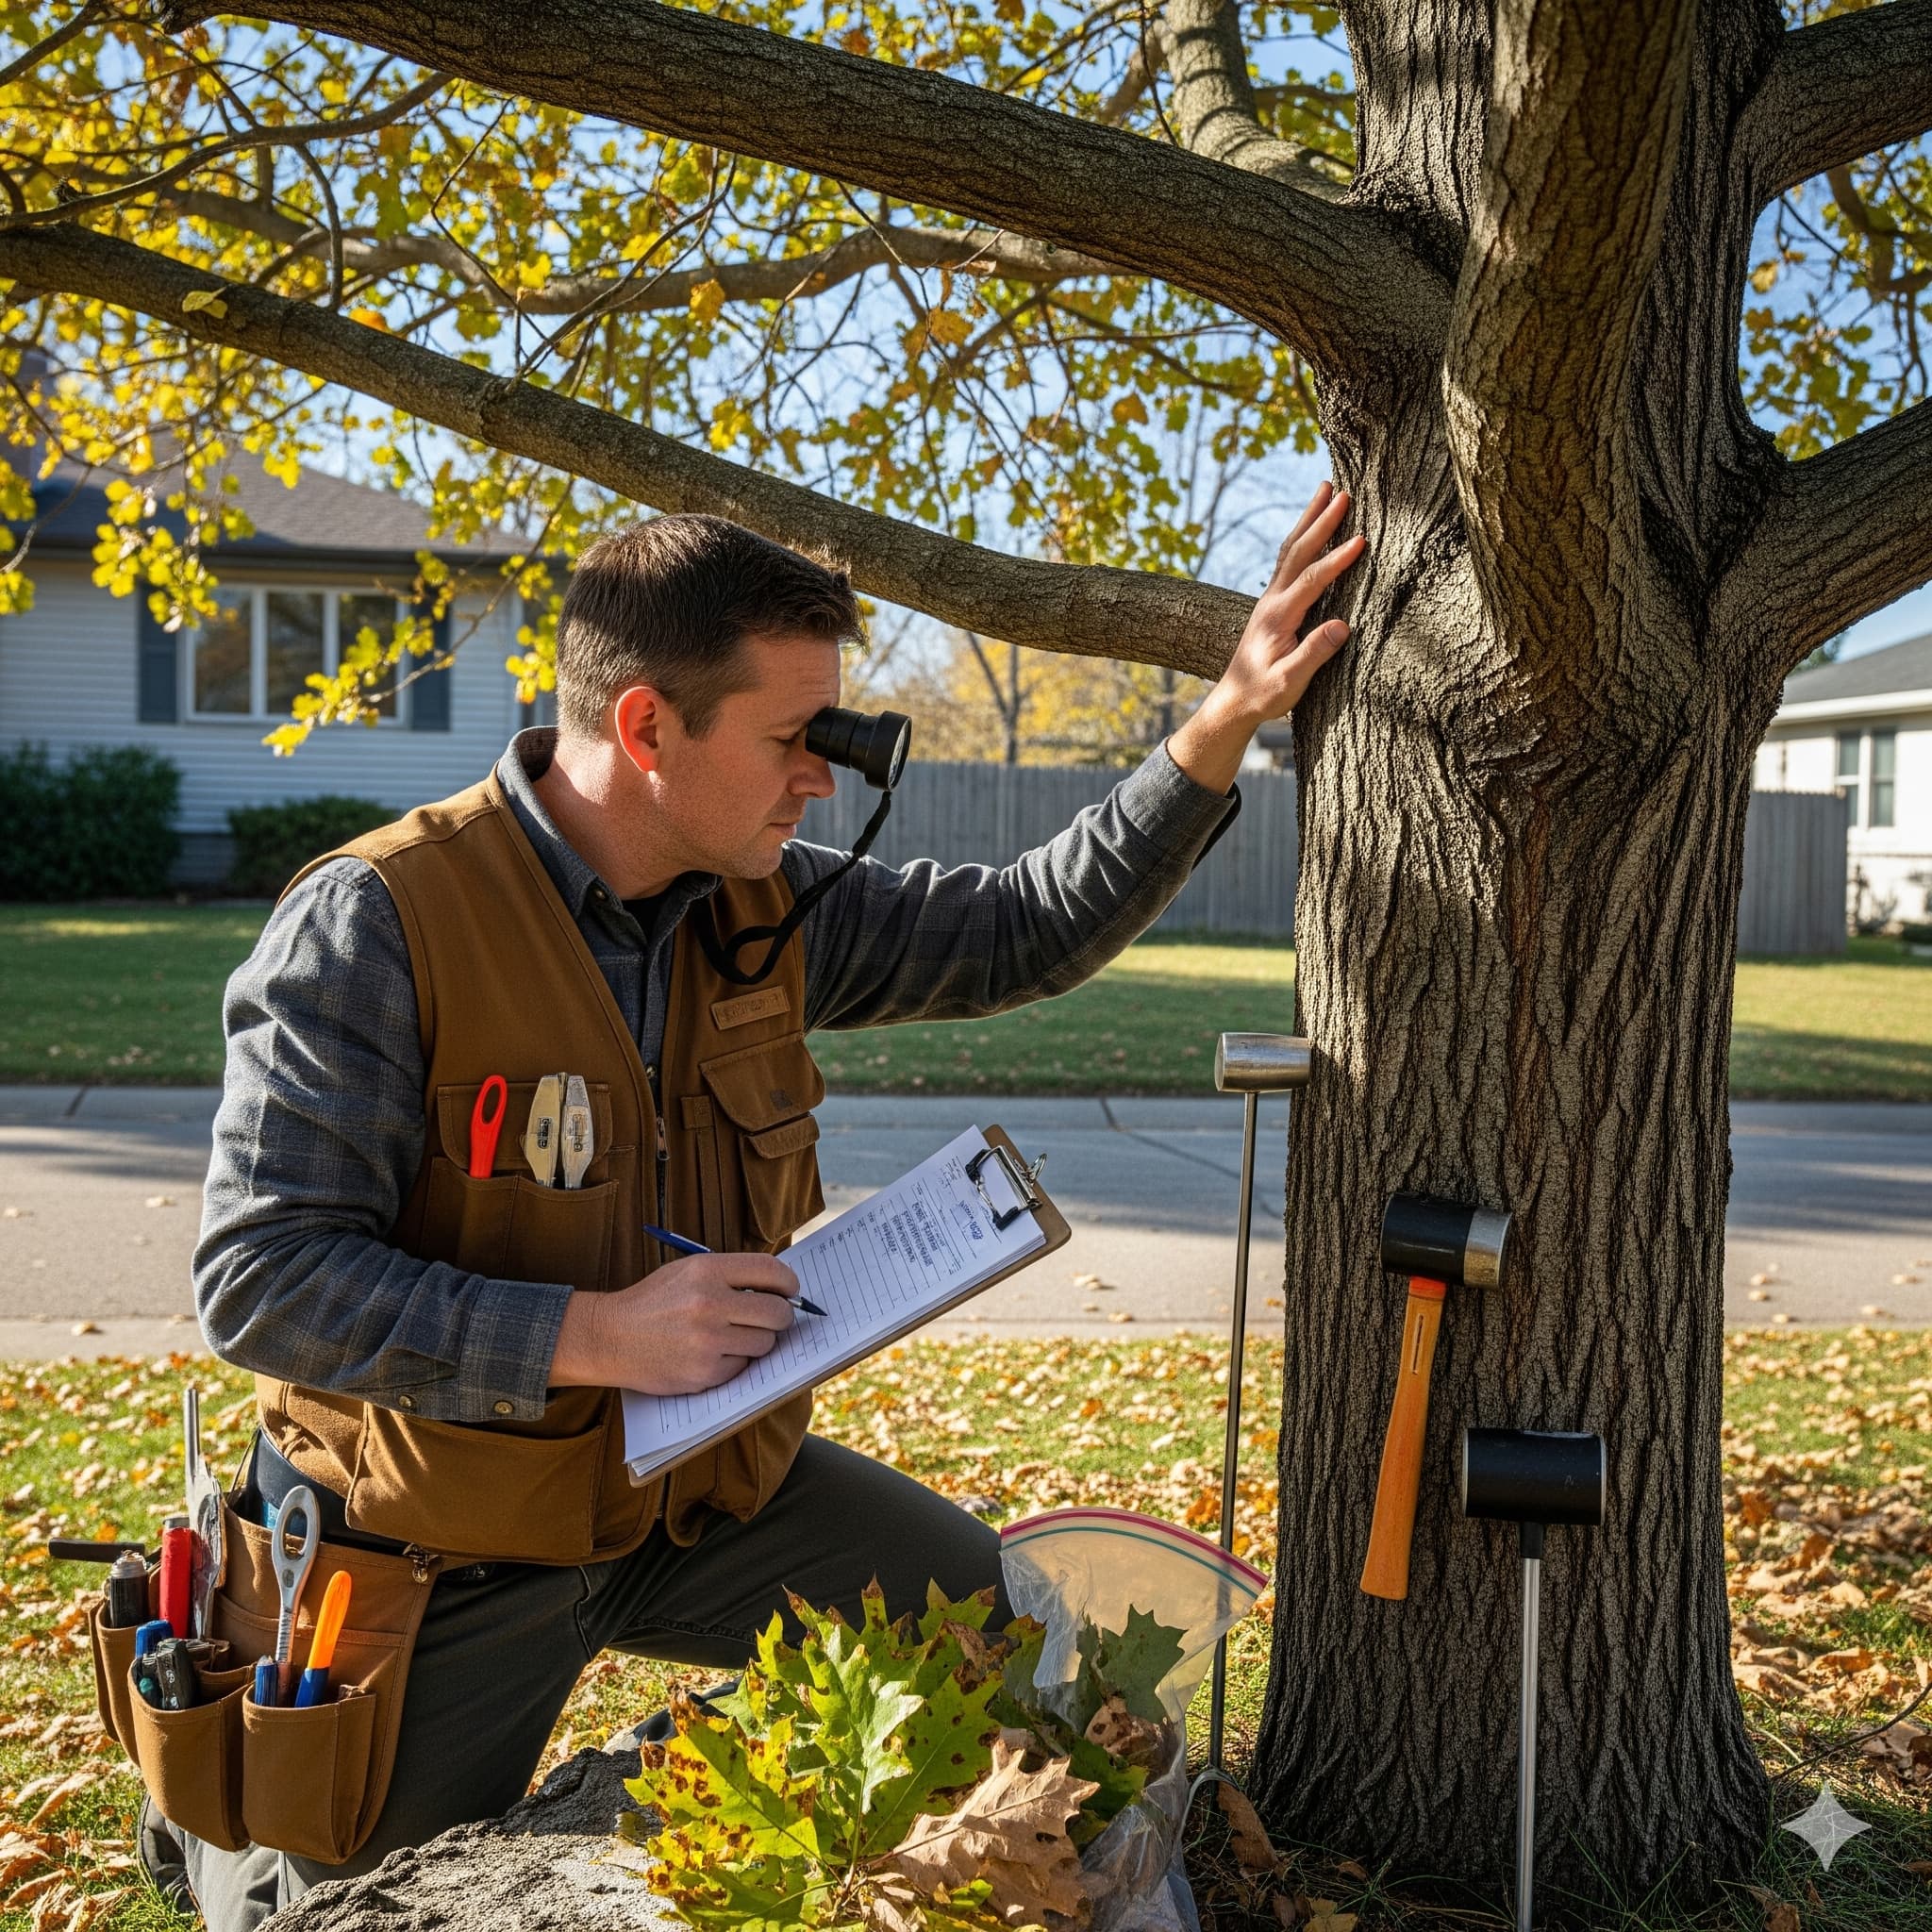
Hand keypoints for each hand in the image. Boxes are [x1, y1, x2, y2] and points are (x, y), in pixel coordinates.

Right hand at [548, 1250, 799, 1395]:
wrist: (610, 1336)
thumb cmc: (653, 1302)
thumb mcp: (687, 1272)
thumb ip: (730, 1276)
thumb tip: (779, 1289)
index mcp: (707, 1271)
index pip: (770, 1271)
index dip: (788, 1283)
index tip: (790, 1291)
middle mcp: (709, 1303)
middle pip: (777, 1313)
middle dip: (781, 1317)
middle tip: (772, 1319)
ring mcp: (707, 1340)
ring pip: (764, 1343)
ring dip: (756, 1342)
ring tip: (732, 1336)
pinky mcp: (703, 1372)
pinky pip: (742, 1368)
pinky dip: (734, 1363)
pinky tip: (711, 1354)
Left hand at [1168, 484, 1364, 793]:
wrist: (1233, 701)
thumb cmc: (1262, 695)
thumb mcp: (1289, 683)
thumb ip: (1313, 654)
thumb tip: (1343, 626)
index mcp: (1278, 617)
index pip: (1310, 581)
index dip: (1336, 560)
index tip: (1361, 540)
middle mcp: (1271, 601)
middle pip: (1298, 552)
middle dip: (1320, 520)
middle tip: (1341, 491)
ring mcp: (1270, 599)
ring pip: (1291, 550)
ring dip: (1309, 519)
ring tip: (1326, 489)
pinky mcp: (1273, 603)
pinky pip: (1290, 561)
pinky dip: (1304, 537)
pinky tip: (1313, 527)